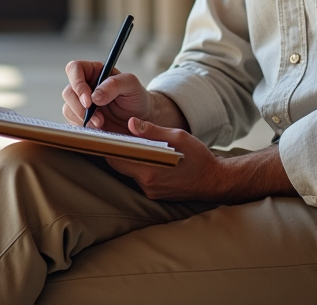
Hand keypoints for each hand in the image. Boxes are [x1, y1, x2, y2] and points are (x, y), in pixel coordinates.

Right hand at [62, 60, 151, 134]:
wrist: (140, 119)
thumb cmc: (136, 97)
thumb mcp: (131, 85)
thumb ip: (114, 84)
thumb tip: (95, 96)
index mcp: (94, 71)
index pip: (74, 69)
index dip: (77, 83)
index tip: (89, 101)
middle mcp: (85, 85)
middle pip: (68, 92)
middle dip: (80, 108)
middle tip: (99, 119)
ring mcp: (81, 102)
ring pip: (68, 108)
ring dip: (83, 119)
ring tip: (102, 124)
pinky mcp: (81, 117)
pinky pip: (73, 122)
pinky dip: (83, 127)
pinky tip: (98, 128)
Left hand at [112, 119, 297, 203]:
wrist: (215, 181)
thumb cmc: (198, 157)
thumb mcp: (177, 136)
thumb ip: (152, 130)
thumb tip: (131, 122)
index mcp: (149, 169)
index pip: (116, 158)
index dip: (106, 145)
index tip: (101, 133)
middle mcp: (146, 183)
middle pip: (118, 165)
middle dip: (114, 150)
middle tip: (110, 134)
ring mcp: (149, 190)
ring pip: (127, 171)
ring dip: (126, 157)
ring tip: (126, 141)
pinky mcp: (154, 193)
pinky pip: (137, 177)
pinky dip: (136, 165)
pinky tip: (141, 154)